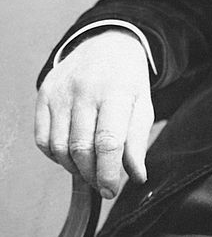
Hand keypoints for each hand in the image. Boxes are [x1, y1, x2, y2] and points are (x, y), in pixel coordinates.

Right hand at [34, 30, 153, 197]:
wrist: (106, 45)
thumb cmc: (127, 81)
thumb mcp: (143, 106)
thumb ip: (137, 142)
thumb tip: (137, 176)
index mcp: (115, 92)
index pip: (108, 141)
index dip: (108, 173)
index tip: (111, 191)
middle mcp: (84, 90)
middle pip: (81, 148)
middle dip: (92, 175)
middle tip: (103, 184)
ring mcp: (60, 92)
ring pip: (58, 147)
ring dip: (74, 168)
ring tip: (89, 170)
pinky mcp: (44, 94)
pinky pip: (42, 139)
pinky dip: (55, 156)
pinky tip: (70, 155)